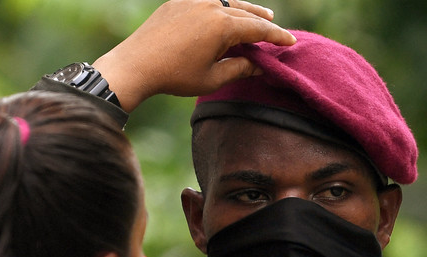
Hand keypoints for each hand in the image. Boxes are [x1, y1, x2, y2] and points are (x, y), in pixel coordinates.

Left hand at [94, 0, 295, 110]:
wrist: (135, 65)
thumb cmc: (174, 76)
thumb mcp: (212, 79)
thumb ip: (240, 69)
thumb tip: (260, 65)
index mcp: (223, 26)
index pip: (258, 30)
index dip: (277, 37)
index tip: (290, 42)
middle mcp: (210, 6)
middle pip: (246, 13)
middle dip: (263, 22)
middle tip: (276, 29)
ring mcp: (193, 0)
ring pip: (227, 2)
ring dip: (245, 10)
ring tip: (259, 15)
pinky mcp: (178, 1)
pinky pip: (207, 0)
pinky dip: (223, 6)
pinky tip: (226, 11)